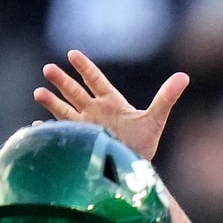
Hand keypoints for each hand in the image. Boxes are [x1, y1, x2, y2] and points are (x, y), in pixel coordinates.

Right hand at [36, 49, 187, 160]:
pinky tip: (39, 126)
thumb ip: (167, 98)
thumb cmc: (144, 143)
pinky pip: (62, 134)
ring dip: (51, 102)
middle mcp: (94, 111)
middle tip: (48, 69)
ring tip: (38, 92)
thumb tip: (184, 77)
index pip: (95, 80)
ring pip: (65, 111)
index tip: (72, 54)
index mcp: (110, 102)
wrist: (134, 169)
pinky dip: (51, 130)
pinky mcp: (81, 142)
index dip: (84, 67)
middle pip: (75, 92)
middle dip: (62, 81)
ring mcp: (85, 126)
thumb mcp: (155, 119)